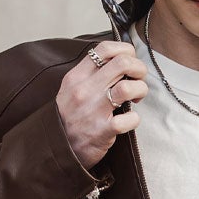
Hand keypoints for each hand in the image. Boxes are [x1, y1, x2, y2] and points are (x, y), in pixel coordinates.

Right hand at [56, 40, 148, 167]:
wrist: (57, 149)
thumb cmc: (69, 118)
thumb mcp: (71, 89)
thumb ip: (90, 74)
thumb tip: (117, 61)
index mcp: (77, 76)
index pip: (105, 49)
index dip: (125, 50)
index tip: (130, 59)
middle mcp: (85, 90)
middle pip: (122, 63)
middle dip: (139, 68)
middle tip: (139, 78)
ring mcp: (93, 110)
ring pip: (128, 87)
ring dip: (140, 89)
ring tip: (137, 97)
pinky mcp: (102, 131)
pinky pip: (130, 119)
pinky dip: (135, 118)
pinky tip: (130, 120)